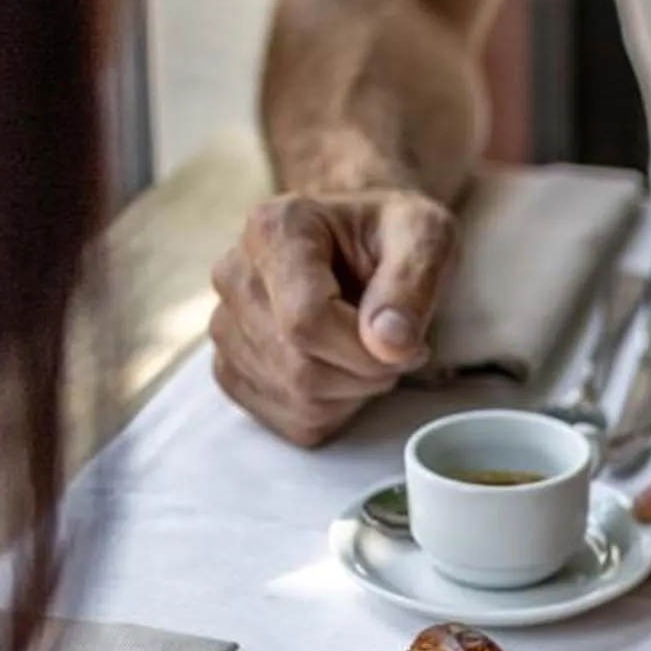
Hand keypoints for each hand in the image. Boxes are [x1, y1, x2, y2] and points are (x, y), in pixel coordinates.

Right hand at [209, 189, 457, 447]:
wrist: (366, 243)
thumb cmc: (392, 234)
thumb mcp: (424, 235)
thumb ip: (413, 283)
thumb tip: (389, 344)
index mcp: (274, 230)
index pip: (306, 321)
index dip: (366, 350)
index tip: (407, 340)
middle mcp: (234, 275)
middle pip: (300, 367)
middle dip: (367, 372)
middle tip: (396, 347)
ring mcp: (226, 326)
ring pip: (296, 398)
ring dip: (354, 391)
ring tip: (369, 351)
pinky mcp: (233, 370)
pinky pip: (290, 420)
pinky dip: (335, 410)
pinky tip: (347, 371)